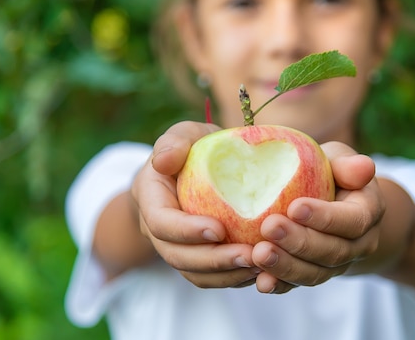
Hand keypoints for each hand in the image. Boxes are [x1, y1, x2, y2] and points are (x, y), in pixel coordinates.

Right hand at [131, 121, 259, 287]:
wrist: (197, 170)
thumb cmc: (194, 149)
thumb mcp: (185, 135)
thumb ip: (174, 141)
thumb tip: (163, 161)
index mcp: (151, 199)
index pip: (161, 222)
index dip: (186, 231)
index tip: (219, 229)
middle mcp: (159, 231)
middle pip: (178, 257)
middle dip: (213, 261)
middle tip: (250, 255)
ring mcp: (178, 248)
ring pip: (195, 274)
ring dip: (227, 275)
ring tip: (261, 266)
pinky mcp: (199, 260)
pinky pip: (213, 278)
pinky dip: (235, 278)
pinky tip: (263, 271)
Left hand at [251, 141, 385, 293]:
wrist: (333, 202)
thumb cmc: (331, 173)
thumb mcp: (339, 160)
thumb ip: (347, 164)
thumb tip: (364, 167)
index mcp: (368, 213)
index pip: (352, 221)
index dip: (325, 217)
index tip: (294, 207)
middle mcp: (358, 245)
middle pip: (333, 251)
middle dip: (300, 242)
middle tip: (269, 228)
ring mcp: (336, 265)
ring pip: (315, 273)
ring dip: (285, 266)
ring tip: (258, 254)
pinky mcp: (314, 274)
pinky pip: (298, 284)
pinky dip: (279, 284)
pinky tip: (260, 281)